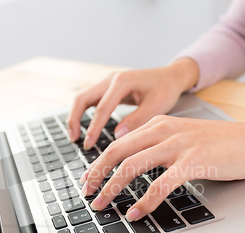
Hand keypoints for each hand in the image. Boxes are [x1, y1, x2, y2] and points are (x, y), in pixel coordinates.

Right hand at [66, 58, 199, 148]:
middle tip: (74, 140)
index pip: (102, 108)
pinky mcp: (108, 88)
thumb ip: (137, 120)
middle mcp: (111, 79)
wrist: (170, 77)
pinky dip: (82, 114)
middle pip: (83, 99)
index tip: (89, 144)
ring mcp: (107, 82)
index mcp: (123, 81)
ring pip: (82, 98)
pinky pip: (90, 100)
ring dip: (75, 116)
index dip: (93, 128)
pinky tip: (82, 127)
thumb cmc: (166, 89)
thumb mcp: (157, 106)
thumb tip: (118, 136)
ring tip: (74, 136)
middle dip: (74, 120)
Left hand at [80, 116, 244, 221]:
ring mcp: (177, 145)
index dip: (98, 162)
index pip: (118, 143)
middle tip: (86, 193)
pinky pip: (160, 184)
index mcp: (157, 124)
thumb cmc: (218, 143)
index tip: (88, 179)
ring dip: (112, 188)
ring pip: (132, 166)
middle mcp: (163, 131)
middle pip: (117, 152)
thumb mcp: (181, 138)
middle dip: (96, 174)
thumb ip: (157, 147)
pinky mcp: (192, 162)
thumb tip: (131, 168)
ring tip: (102, 205)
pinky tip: (136, 212)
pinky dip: (144, 201)